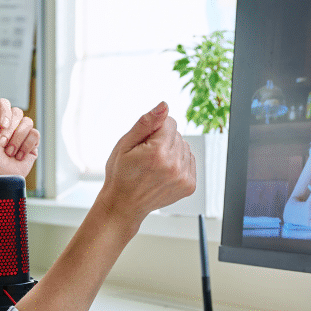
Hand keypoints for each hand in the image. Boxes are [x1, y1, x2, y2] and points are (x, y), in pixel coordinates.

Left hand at [0, 85, 39, 178]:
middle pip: (18, 112)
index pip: (5, 103)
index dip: (5, 113)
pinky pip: (35, 134)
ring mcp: (22, 133)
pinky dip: (26, 146)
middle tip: (1, 145)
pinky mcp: (32, 143)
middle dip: (9, 131)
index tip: (1, 126)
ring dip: (17, 140)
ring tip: (9, 152)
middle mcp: (10, 124)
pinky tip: (18, 156)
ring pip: (28, 123)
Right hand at [96, 102, 195, 230]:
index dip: (155, 130)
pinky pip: (189, 161)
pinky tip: (164, 172)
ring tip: (155, 166)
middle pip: (178, 135)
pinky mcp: (189, 185)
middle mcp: (174, 165)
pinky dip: (178, 163)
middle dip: (163, 141)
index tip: (144, 144)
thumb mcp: (125, 144)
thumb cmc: (120, 174)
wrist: (124, 204)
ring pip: (185, 147)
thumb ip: (146, 122)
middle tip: (147, 158)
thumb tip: (164, 106)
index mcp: (158, 152)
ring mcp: (183, 177)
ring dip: (172, 152)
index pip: (170, 122)